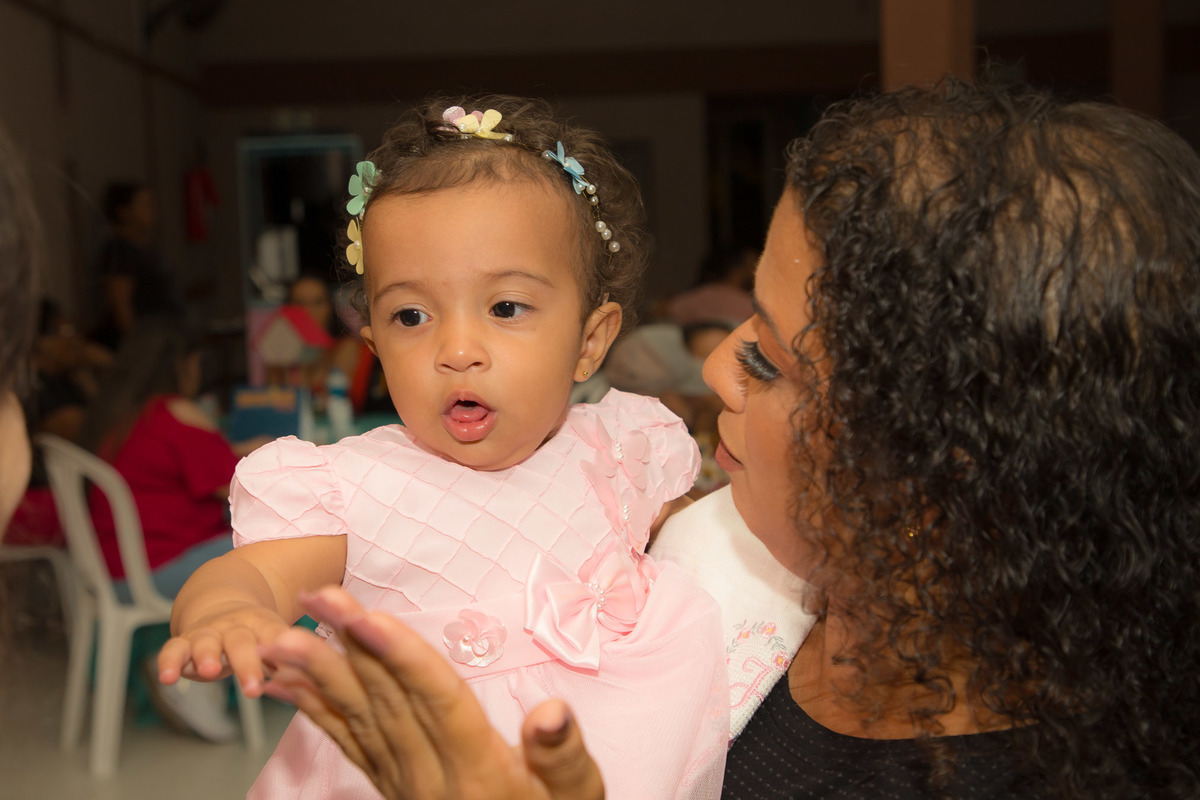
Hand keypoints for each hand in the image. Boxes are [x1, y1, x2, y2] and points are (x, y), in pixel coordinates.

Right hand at [158, 601, 289, 696]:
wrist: (224, 609)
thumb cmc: (257, 636)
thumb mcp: (275, 641)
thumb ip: (290, 660)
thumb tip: (315, 682)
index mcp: (264, 624)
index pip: (275, 636)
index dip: (282, 651)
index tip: (291, 670)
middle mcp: (235, 626)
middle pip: (241, 642)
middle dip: (247, 664)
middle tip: (253, 689)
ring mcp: (208, 632)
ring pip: (206, 643)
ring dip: (207, 656)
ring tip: (209, 672)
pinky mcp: (184, 642)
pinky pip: (173, 650)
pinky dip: (168, 663)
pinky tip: (167, 678)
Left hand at [259, 586, 605, 799]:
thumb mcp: (577, 794)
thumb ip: (564, 754)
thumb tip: (552, 712)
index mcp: (480, 771)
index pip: (437, 702)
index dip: (403, 657)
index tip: (369, 618)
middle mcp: (433, 777)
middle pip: (387, 701)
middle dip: (349, 645)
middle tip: (318, 597)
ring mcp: (405, 784)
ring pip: (358, 720)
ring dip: (318, 675)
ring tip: (283, 636)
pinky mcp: (391, 787)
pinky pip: (347, 745)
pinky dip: (315, 712)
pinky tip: (287, 684)